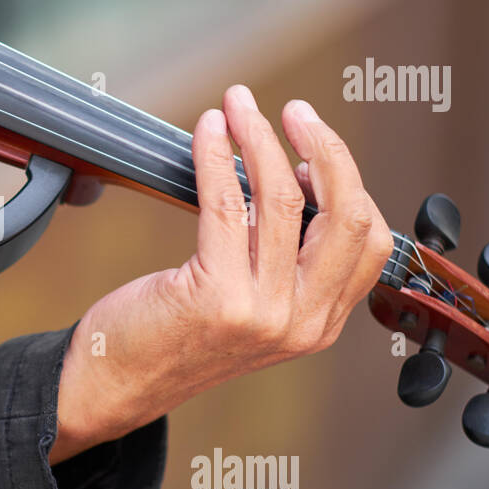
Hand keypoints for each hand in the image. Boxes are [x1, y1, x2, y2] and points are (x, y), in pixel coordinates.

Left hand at [51, 85, 392, 463]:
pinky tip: (207, 130)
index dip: (348, 182)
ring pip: (283, 199)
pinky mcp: (216, 296)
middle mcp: (302, 322)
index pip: (370, 241)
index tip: (311, 150)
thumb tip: (296, 176)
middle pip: (345, 214)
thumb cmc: (176, 334)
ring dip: (259, 137)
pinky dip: (217, 155)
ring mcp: (263, 312)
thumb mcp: (249, 304)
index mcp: (319, 324)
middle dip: (324, 148)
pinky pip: (227, 204)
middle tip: (293, 111)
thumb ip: (282, 258)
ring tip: (237, 105)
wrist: (119, 383)